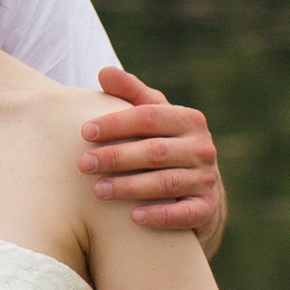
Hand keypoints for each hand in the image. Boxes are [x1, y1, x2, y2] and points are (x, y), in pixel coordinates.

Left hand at [79, 64, 223, 238]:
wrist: (199, 192)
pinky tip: (133, 217)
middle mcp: (202, 148)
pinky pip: (184, 214)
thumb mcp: (154, 117)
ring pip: (166, 183)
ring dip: (130, 187)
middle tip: (83, 164)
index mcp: (188, 120)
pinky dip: (160, 215)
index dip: (116, 123)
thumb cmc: (166, 145)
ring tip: (98, 191)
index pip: (149, 117)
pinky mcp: (207, 209)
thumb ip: (131, 93)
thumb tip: (104, 72)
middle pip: (155, 151)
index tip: (84, 132)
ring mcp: (206, 179)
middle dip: (116, 157)